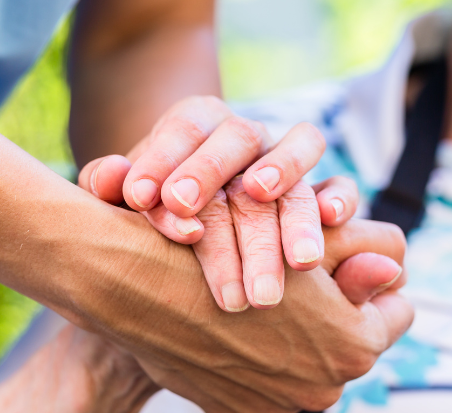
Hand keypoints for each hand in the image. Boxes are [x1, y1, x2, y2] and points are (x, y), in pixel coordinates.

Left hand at [77, 96, 357, 309]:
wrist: (196, 213)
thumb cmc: (158, 203)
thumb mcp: (129, 193)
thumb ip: (112, 184)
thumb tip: (113, 180)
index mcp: (199, 122)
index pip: (185, 127)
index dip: (165, 159)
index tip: (144, 201)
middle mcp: (247, 135)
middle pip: (237, 140)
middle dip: (213, 179)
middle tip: (191, 230)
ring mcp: (286, 160)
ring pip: (296, 161)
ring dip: (288, 206)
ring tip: (285, 251)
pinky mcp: (318, 190)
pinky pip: (339, 186)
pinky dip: (339, 199)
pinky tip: (330, 222)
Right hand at [98, 177, 411, 412]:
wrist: (146, 285)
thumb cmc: (229, 251)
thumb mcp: (301, 248)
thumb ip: (360, 266)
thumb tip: (395, 272)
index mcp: (354, 347)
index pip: (398, 313)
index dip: (378, 284)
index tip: (357, 269)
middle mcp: (323, 389)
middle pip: (349, 347)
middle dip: (335, 320)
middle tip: (306, 287)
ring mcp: (278, 408)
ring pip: (304, 371)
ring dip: (293, 346)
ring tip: (264, 308)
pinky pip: (263, 390)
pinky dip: (255, 368)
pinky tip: (231, 335)